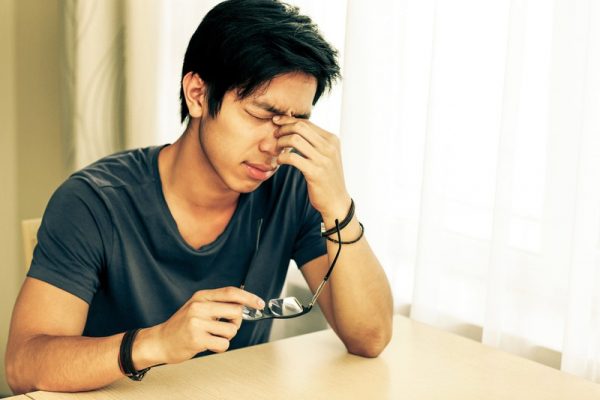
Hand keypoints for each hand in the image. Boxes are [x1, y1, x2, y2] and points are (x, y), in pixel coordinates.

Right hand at [140, 287, 264, 365]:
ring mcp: (197, 322)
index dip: (249, 297)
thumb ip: (217, 304)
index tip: (259, 303)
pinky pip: (223, 344)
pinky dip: (220, 347)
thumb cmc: (182, 326)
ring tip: (211, 336)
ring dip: (226, 337)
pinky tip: (208, 345)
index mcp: (201, 296)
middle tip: (225, 327)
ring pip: (231, 330)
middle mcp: (199, 306)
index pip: (231, 292)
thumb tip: (244, 304)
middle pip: (236, 311)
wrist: (160, 341)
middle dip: (236, 323)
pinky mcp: (196, 339)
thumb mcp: (197, 307)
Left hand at [273, 115, 350, 219]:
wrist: (336, 202)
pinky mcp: (315, 172)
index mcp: (332, 139)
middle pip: (300, 127)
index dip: (288, 120)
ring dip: (281, 142)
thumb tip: (294, 128)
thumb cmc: (327, 178)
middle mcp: (329, 147)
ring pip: (295, 139)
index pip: (307, 122)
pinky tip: (279, 161)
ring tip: (276, 150)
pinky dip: (282, 157)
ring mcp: (323, 159)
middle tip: (274, 135)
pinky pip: (292, 158)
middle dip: (283, 128)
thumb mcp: (326, 156)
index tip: (276, 121)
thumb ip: (315, 142)